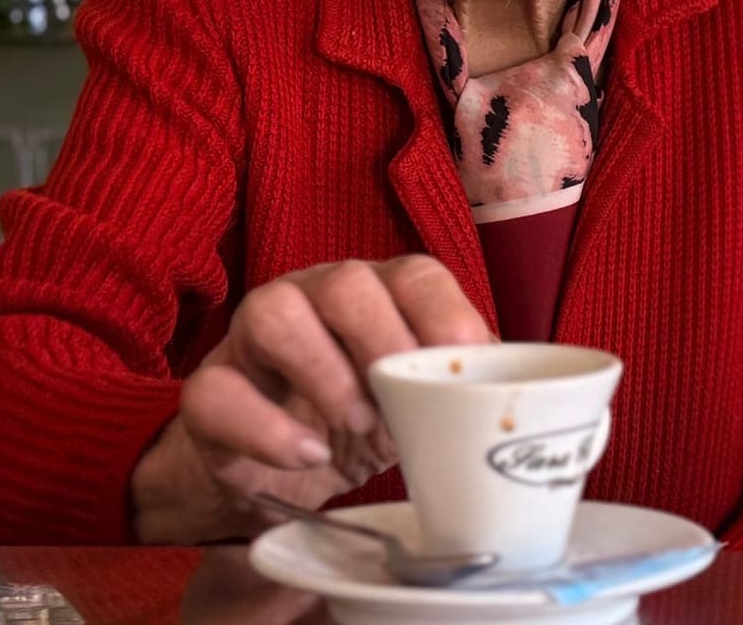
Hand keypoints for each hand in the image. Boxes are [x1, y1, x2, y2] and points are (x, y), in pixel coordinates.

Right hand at [131, 255, 493, 543]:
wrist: (287, 468)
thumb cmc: (373, 419)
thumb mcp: (425, 404)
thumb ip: (466, 390)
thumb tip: (530, 403)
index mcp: (382, 294)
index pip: (417, 275)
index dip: (446, 314)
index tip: (468, 363)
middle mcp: (316, 296)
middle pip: (347, 282)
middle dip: (383, 339)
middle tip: (401, 402)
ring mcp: (256, 337)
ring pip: (273, 313)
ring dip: (324, 373)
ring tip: (356, 427)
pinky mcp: (212, 389)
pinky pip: (215, 391)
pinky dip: (266, 429)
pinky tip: (307, 456)